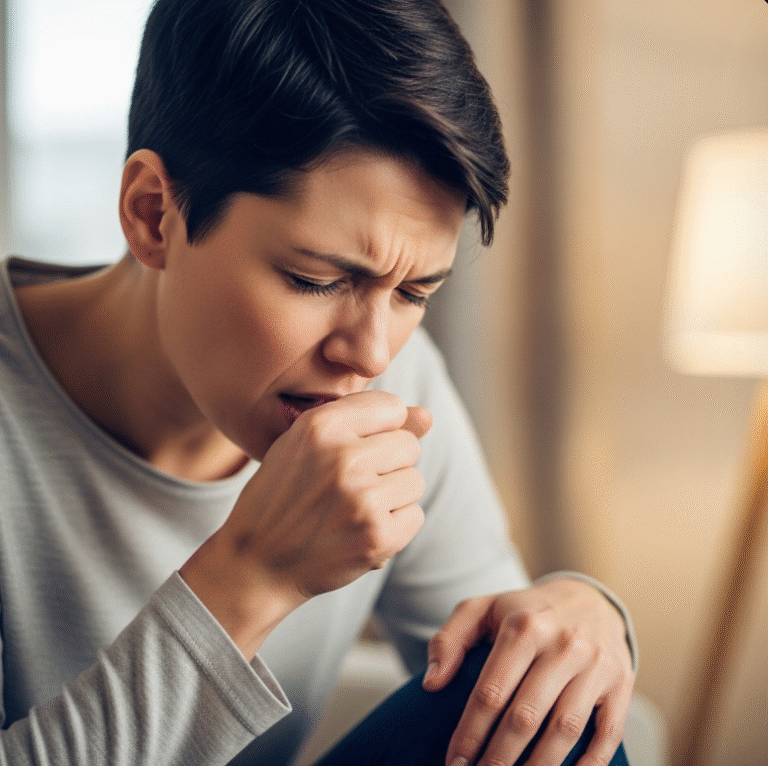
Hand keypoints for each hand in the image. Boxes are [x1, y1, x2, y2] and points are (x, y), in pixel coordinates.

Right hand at [181, 390, 430, 657]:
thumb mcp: (307, 444)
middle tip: (350, 486)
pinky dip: (394, 527)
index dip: (379, 430)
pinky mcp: (377, 537)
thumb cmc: (285, 495)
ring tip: (353, 509)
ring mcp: (362, 499)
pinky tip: (360, 531)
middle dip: (388, 464)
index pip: (393, 407)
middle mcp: (343, 457)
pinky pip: (415, 516)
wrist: (256, 562)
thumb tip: (429, 416)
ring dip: (392, 496)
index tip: (354, 449)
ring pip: (415, 481)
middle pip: (409, 445)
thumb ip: (367, 421)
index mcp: (321, 425)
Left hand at [423, 579, 634, 765]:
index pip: (491, 691)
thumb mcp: (481, 610)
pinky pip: (608, 734)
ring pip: (565, 730)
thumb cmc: (524, 611)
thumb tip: (432, 683)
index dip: (470, 733)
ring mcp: (596, 665)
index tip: (454, 761)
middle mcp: (563, 644)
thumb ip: (449, 640)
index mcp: (524, 626)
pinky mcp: (621, 683)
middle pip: (525, 716)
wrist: (587, 598)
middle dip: (498, 759)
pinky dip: (588, 765)